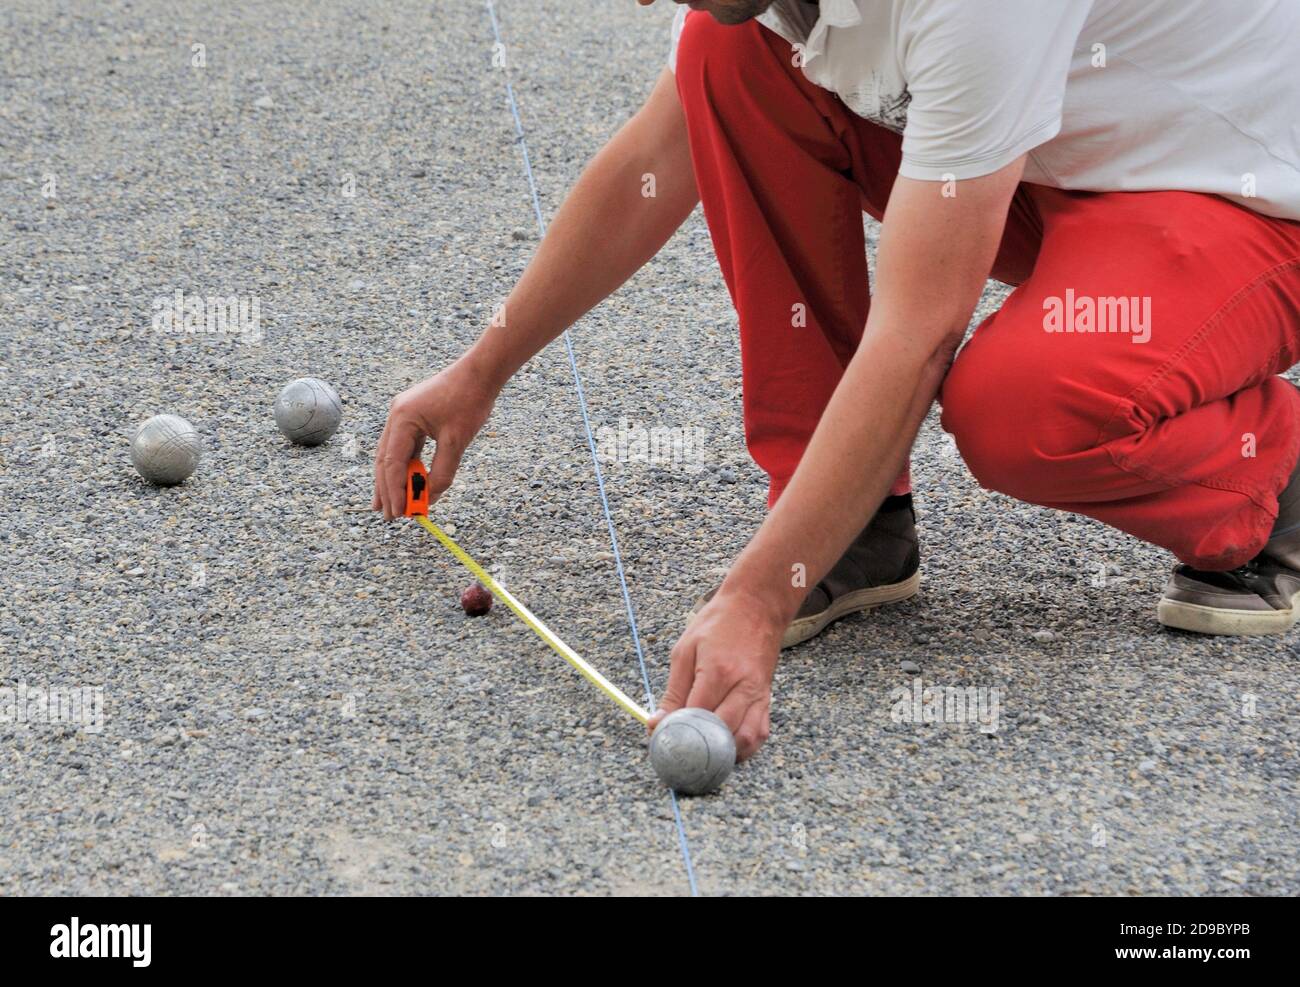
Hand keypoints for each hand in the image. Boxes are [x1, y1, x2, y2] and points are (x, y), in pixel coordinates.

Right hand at [372, 359, 497, 518]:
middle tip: (387, 515)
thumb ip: (443, 472)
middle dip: (387, 489)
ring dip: (393, 480)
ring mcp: (403, 415)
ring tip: (389, 505)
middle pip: (385, 460)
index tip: (399, 513)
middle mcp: (397, 416)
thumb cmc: (470, 401)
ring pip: (392, 455)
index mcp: (403, 418)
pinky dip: (405, 466)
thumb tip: (430, 497)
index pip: (392, 463)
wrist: (481, 372)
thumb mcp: (457, 441)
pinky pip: (405, 447)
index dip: (395, 490)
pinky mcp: (413, 417)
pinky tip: (406, 482)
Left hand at [649, 586, 783, 760]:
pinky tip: (726, 747)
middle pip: (720, 734)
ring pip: (744, 740)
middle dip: (697, 747)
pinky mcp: (768, 699)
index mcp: (718, 672)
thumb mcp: (685, 650)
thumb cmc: (718, 623)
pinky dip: (743, 747)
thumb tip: (657, 723)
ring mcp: (759, 695)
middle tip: (679, 749)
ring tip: (703, 752)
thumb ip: (673, 691)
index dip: (676, 732)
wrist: (757, 606)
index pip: (695, 716)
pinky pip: (759, 734)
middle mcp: (743, 687)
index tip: (661, 738)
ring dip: (723, 753)